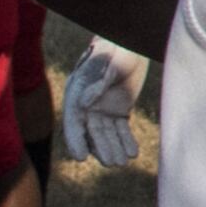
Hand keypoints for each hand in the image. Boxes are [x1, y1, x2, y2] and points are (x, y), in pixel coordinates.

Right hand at [59, 42, 147, 167]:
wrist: (131, 43)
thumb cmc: (117, 47)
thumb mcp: (110, 60)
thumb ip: (98, 80)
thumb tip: (85, 103)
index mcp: (77, 91)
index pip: (73, 120)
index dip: (76, 139)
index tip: (81, 157)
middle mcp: (87, 104)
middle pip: (92, 131)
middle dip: (101, 148)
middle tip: (112, 163)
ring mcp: (103, 108)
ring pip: (106, 133)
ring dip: (114, 148)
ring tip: (122, 162)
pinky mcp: (118, 110)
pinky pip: (121, 129)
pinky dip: (126, 141)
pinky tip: (132, 152)